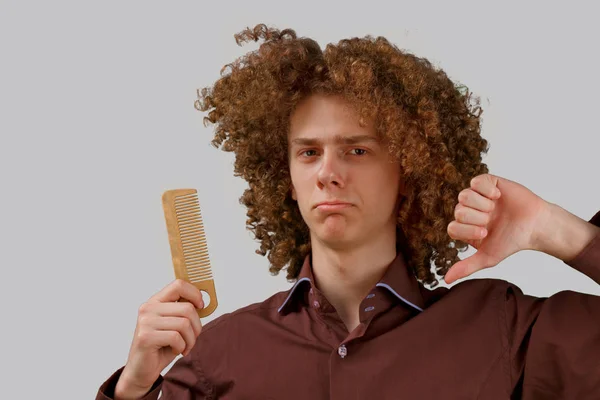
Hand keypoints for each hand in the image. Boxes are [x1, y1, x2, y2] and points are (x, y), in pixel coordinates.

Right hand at [115, 279, 204, 397]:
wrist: (141, 370)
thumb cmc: (161, 346)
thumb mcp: (175, 325)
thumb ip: (184, 312)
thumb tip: (203, 302)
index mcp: (156, 301)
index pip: (178, 285)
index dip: (195, 294)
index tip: (201, 307)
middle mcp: (148, 308)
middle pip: (187, 308)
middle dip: (197, 326)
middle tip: (193, 337)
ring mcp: (145, 322)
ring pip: (184, 324)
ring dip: (190, 339)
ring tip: (185, 346)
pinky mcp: (145, 337)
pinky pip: (176, 338)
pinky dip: (182, 347)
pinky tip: (177, 351)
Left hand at [444, 173, 549, 283]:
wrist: (535, 226)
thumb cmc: (511, 241)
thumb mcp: (488, 256)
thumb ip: (466, 266)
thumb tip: (445, 280)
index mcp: (465, 227)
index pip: (452, 227)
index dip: (468, 230)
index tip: (485, 233)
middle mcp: (468, 211)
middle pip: (458, 211)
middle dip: (478, 219)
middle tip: (492, 221)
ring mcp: (477, 196)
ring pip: (464, 195)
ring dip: (482, 205)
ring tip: (494, 209)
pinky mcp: (488, 182)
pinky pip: (476, 181)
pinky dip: (487, 190)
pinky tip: (498, 196)